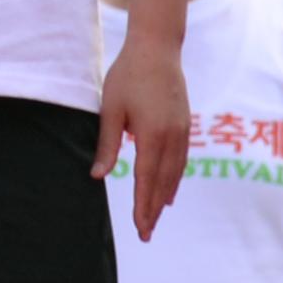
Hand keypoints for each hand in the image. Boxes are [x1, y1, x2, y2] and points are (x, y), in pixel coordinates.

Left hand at [96, 33, 190, 241]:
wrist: (157, 48)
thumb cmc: (128, 76)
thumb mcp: (111, 109)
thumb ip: (107, 145)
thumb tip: (98, 177)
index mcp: (152, 135)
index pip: (145, 180)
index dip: (142, 206)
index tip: (139, 228)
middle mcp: (172, 137)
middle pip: (162, 182)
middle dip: (153, 210)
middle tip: (146, 234)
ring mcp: (182, 131)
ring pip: (175, 172)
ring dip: (164, 196)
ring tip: (156, 217)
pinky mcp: (185, 124)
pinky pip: (181, 159)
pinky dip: (175, 179)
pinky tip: (168, 189)